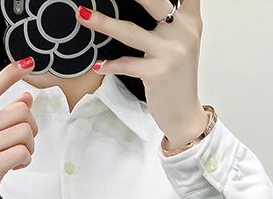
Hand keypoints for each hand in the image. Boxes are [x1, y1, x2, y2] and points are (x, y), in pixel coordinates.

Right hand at [0, 57, 39, 198]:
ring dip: (30, 147)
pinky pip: (24, 152)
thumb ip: (4, 119)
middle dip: (31, 128)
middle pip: (21, 112)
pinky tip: (14, 167)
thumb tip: (26, 97)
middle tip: (23, 145)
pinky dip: (25, 161)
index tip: (26, 63)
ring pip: (25, 132)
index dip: (9, 75)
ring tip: (17, 158)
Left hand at [76, 0, 209, 149]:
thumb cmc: (176, 78)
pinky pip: (127, 64)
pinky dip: (111, 65)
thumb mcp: (180, 42)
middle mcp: (183, 31)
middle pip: (153, 0)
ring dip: (103, 23)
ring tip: (82, 16)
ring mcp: (171, 52)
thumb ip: (170, 19)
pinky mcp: (158, 72)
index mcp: (190, 18)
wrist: (184, 114)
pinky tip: (99, 65)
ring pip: (130, 31)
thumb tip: (143, 4)